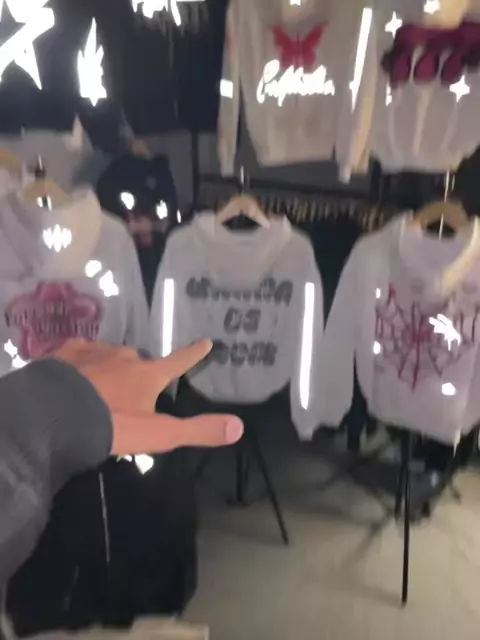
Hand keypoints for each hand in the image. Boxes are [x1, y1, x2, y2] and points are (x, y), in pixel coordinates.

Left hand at [51, 339, 243, 454]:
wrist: (55, 416)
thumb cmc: (112, 426)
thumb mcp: (159, 435)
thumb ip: (198, 430)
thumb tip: (239, 426)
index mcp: (148, 375)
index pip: (179, 362)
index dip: (193, 354)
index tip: (206, 341)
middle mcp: (125, 356)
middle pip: (139, 361)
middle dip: (139, 372)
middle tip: (129, 394)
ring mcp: (95, 351)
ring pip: (110, 356)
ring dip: (110, 368)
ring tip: (99, 390)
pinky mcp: (67, 353)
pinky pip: (81, 353)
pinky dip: (83, 362)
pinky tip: (75, 374)